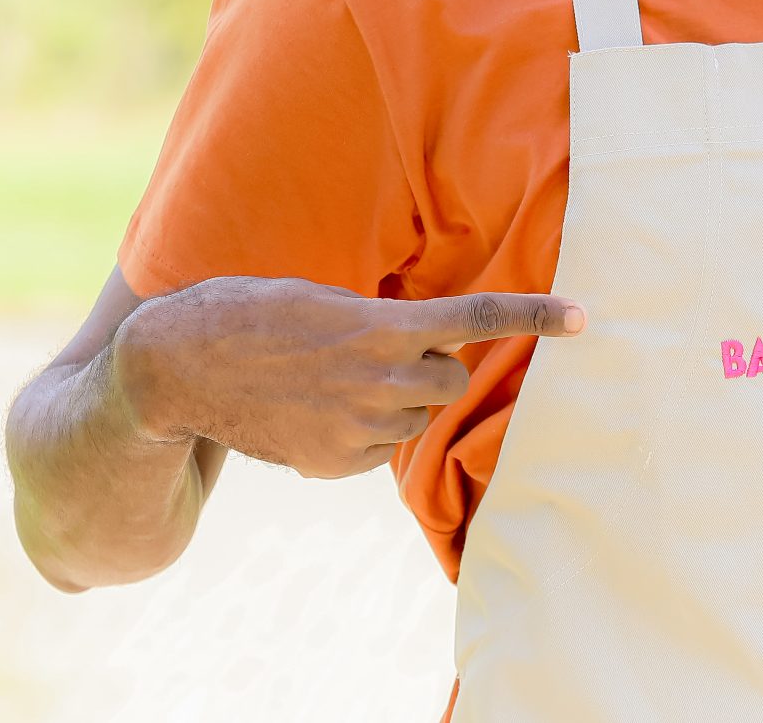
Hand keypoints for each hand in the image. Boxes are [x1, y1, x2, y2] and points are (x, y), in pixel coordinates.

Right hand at [109, 276, 585, 477]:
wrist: (178, 370)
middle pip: (451, 379)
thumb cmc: (249, 313)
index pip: (476, 320)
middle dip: (436, 365)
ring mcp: (356, 430)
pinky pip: (380, 448)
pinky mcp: (333, 464)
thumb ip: (379, 320)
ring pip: (415, 416)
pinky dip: (368, 429)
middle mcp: (378, 381)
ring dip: (398, 397)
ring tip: (340, 376)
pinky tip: (321, 408)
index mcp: (379, 327)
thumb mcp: (321, 297)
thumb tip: (420, 341)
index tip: (584, 318)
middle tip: (389, 348)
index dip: (535, 318)